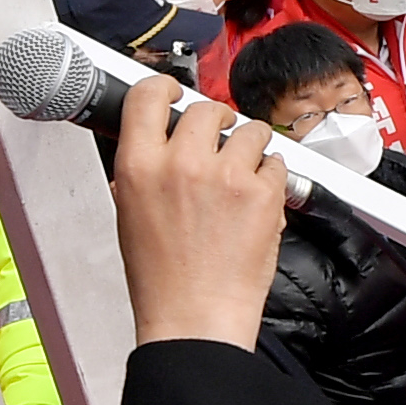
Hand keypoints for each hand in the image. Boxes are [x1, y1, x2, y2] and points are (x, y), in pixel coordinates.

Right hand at [106, 76, 290, 353]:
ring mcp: (226, 175)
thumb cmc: (161, 277)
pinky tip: (256, 200)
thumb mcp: (129, 213)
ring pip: (250, 130)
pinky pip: (276, 161)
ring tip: (241, 177)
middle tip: (218, 145)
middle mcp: (182, 163)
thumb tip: (160, 144)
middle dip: (217, 123)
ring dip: (249, 147)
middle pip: (207, 109)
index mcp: (138, 166)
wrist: (194, 316)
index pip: (148, 96)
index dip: (165, 87)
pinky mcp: (263, 192)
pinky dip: (271, 176)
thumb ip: (145, 170)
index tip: (175, 91)